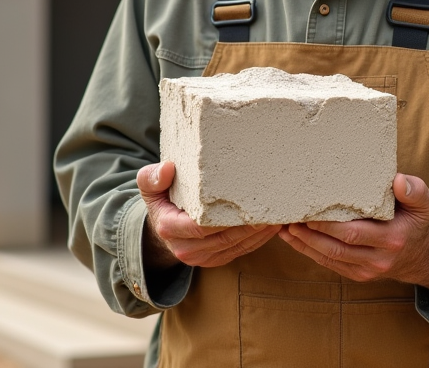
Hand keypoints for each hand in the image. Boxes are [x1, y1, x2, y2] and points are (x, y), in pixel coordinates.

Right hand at [137, 161, 281, 269]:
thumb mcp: (149, 185)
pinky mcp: (214, 260)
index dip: (227, 220)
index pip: (202, 227)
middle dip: (250, 227)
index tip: (248, 206)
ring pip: (235, 247)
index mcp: (170, 228)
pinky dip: (257, 241)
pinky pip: (239, 252)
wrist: (160, 224)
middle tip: (273, 210)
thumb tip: (168, 168)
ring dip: (258, 235)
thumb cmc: (160, 198)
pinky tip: (272, 228)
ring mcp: (201, 258)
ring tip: (278, 217)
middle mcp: (185, 248)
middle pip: (224, 238)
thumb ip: (153, 177)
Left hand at [278, 173, 428, 294]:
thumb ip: (414, 190)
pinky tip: (292, 238)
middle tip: (289, 216)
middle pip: (336, 248)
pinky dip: (308, 251)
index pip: (354, 233)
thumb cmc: (415, 219)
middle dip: (310, 233)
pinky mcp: (357, 275)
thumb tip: (397, 181)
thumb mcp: (423, 202)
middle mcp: (378, 259)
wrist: (420, 253)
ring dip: (303, 244)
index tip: (309, 211)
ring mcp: (366, 271)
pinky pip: (329, 264)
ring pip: (329, 258)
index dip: (328, 224)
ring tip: (284, 226)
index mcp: (392, 238)